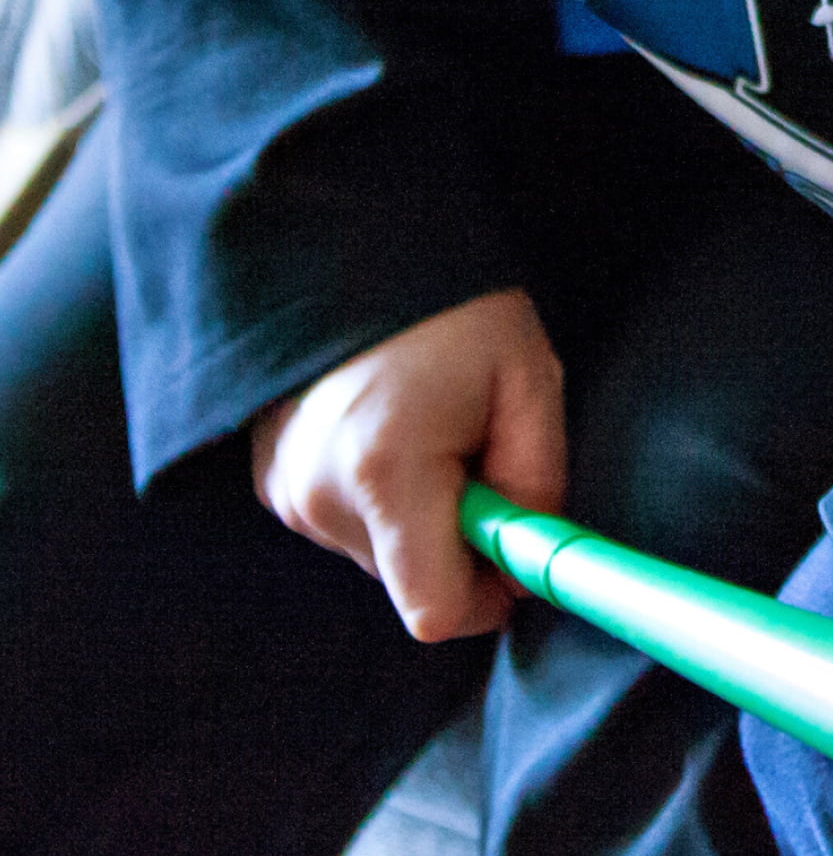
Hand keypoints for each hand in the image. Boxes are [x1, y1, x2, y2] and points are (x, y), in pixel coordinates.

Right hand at [252, 287, 565, 641]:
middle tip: (481, 452)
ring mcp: (283, 491)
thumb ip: (539, 482)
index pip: (434, 612)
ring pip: (380, 553)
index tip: (520, 553)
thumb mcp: (528, 379)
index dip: (488, 598)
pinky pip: (345, 521)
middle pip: (409, 582)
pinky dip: (381, 496)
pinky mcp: (270, 480)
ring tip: (433, 424)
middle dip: (459, 542)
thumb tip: (534, 564)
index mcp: (384, 475)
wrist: (355, 244)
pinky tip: (394, 426)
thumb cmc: (455, 310)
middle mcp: (318, 498)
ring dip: (421, 514)